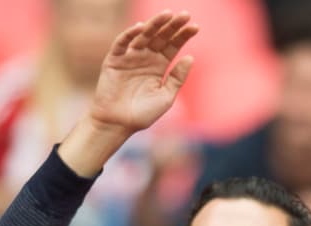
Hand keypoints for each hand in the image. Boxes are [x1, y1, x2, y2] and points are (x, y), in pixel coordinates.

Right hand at [87, 11, 197, 137]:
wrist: (118, 124)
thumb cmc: (143, 114)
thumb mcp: (166, 97)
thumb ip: (177, 78)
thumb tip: (190, 57)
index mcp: (159, 66)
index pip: (173, 45)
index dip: (183, 36)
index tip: (195, 27)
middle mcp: (146, 58)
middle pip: (161, 37)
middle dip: (172, 26)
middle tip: (185, 15)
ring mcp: (130, 57)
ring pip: (143, 36)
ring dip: (154, 24)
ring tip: (167, 15)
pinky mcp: (114, 60)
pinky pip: (122, 43)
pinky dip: (130, 34)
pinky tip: (141, 27)